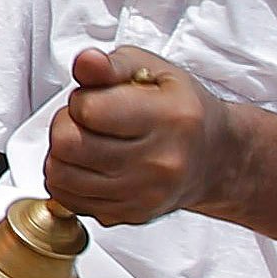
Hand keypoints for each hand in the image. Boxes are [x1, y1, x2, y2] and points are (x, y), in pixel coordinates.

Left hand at [43, 46, 243, 226]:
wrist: (216, 158)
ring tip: (89, 143)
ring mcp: (145, 194)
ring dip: (63, 156)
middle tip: (87, 122)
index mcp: (168, 118)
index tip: (97, 99)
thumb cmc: (182, 110)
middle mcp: (159, 162)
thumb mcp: (154, 70)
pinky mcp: (130, 215)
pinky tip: (91, 167)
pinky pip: (70, 200)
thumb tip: (86, 62)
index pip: (88, 110)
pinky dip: (69, 181)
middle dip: (66, 127)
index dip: (81, 100)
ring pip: (61, 176)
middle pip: (68, 145)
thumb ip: (113, 64)